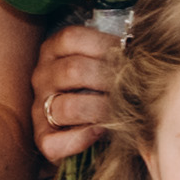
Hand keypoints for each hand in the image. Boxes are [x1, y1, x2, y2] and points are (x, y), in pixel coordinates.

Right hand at [26, 20, 124, 167]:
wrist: (95, 126)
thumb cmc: (106, 87)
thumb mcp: (106, 62)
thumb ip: (117, 53)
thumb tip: (140, 48)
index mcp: (54, 51)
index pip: (71, 38)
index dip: (105, 45)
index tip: (131, 56)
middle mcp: (42, 76)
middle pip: (73, 70)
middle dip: (109, 80)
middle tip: (134, 87)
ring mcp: (39, 107)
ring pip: (67, 107)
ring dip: (101, 111)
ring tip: (123, 112)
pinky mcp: (42, 138)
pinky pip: (55, 141)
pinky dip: (83, 138)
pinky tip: (101, 133)